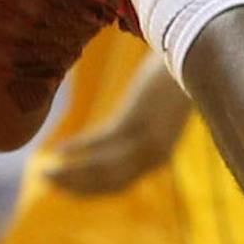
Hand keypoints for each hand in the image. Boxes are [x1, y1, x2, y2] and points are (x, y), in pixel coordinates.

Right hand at [45, 54, 189, 194]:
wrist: (198, 55)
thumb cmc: (177, 79)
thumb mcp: (160, 109)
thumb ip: (144, 124)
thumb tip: (125, 127)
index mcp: (158, 154)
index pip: (118, 184)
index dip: (90, 189)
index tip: (66, 188)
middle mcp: (153, 154)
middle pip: (108, 183)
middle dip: (75, 187)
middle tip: (46, 182)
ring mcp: (145, 139)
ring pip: (102, 169)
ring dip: (71, 175)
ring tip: (44, 174)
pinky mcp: (136, 121)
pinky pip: (100, 142)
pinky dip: (77, 149)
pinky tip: (57, 150)